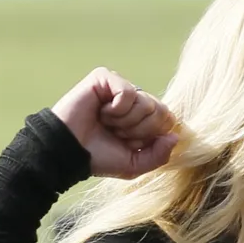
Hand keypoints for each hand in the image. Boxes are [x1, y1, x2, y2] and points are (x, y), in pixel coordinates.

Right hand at [51, 67, 178, 178]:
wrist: (68, 151)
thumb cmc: (99, 157)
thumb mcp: (135, 164)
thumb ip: (159, 155)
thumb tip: (175, 136)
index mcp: (142, 117)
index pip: (168, 120)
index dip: (151, 137)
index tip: (129, 143)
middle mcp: (134, 99)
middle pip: (161, 111)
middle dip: (140, 130)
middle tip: (117, 133)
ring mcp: (119, 86)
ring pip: (146, 103)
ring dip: (126, 122)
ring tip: (106, 123)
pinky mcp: (105, 78)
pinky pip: (128, 92)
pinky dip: (116, 110)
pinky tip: (101, 112)